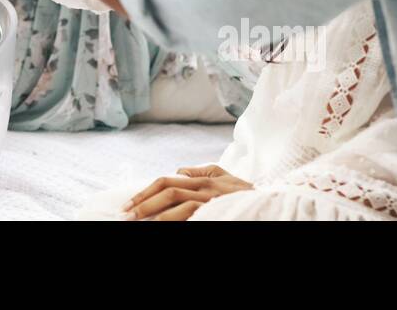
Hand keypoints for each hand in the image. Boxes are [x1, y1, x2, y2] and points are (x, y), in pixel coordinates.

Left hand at [124, 165, 253, 220]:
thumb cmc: (245, 194)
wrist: (271, 204)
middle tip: (125, 215)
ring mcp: (212, 199)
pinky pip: (193, 215)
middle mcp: (205, 187)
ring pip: (178, 202)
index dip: (145, 192)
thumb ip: (201, 172)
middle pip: (167, 188)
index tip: (128, 205)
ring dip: (155, 213)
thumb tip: (179, 170)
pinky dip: (175, 220)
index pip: (166, 181)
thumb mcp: (223, 177)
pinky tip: (162, 225)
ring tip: (137, 222)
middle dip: (143, 202)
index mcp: (202, 179)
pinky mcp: (218, 211)